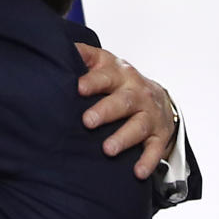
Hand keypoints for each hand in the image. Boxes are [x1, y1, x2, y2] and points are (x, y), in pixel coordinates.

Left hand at [75, 43, 176, 179]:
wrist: (158, 97)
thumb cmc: (120, 80)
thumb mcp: (105, 63)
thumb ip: (85, 55)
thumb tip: (60, 47)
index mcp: (120, 73)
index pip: (106, 76)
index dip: (92, 81)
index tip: (78, 88)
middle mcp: (136, 92)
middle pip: (122, 101)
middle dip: (105, 111)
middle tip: (87, 121)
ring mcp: (150, 115)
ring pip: (138, 126)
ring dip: (123, 138)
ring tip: (107, 149)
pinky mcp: (159, 136)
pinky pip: (155, 150)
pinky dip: (148, 161)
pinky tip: (137, 172)